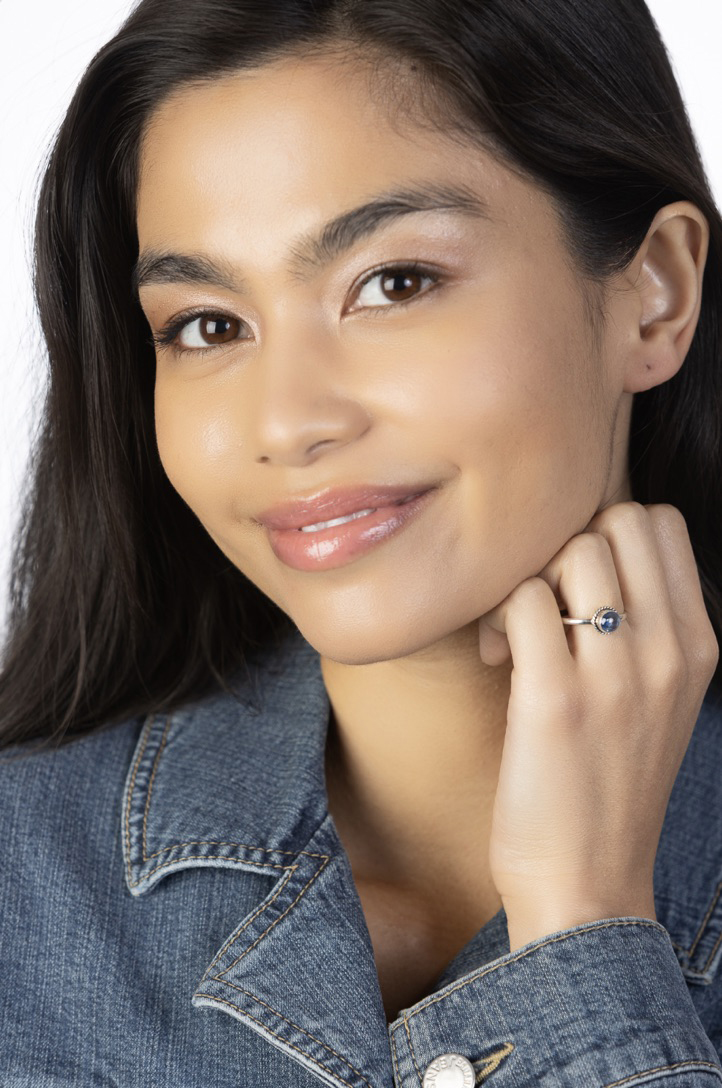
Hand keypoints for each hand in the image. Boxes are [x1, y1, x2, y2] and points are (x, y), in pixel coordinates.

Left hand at [477, 502, 718, 951]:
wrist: (589, 884)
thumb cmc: (609, 784)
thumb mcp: (657, 697)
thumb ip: (643, 624)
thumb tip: (586, 552)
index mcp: (698, 645)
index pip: (660, 522)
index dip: (606, 537)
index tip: (579, 589)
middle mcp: (669, 652)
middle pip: (617, 519)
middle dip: (567, 547)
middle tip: (544, 604)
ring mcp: (617, 675)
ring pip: (572, 548)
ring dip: (528, 579)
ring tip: (515, 637)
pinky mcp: (555, 700)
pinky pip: (523, 598)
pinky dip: (497, 615)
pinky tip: (497, 658)